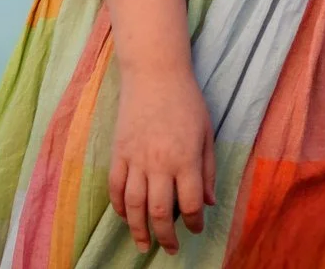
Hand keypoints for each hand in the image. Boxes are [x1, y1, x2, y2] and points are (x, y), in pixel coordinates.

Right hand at [108, 67, 216, 251]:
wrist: (154, 75)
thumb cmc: (186, 101)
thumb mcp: (206, 133)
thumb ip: (207, 169)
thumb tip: (209, 202)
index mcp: (185, 158)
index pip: (189, 203)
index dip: (193, 222)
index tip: (195, 229)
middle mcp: (159, 163)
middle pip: (159, 211)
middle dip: (165, 236)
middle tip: (169, 248)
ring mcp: (135, 159)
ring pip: (134, 205)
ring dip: (138, 229)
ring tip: (143, 244)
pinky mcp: (118, 153)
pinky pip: (116, 188)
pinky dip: (119, 206)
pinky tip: (125, 217)